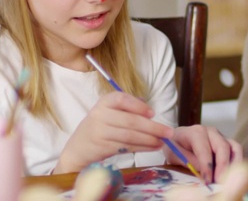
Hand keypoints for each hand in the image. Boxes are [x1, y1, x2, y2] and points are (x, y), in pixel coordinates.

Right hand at [54, 91, 173, 173]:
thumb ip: (129, 108)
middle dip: (153, 128)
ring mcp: (100, 132)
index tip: (153, 113)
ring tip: (162, 141)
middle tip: (168, 132)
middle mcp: (100, 115)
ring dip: (149, 140)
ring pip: (130, 136)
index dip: (138, 106)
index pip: (122, 99)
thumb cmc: (101, 126)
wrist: (78, 148)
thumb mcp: (111, 112)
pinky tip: (152, 147)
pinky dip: (142, 147)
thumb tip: (149, 110)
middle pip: (130, 121)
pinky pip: (126, 147)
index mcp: (105, 102)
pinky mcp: (102, 147)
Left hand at [163, 125, 242, 182]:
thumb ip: (187, 160)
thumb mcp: (174, 154)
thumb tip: (202, 169)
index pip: (204, 149)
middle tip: (220, 182)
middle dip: (222, 166)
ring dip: (234, 164)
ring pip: (234, 147)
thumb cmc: (176, 146)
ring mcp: (221, 136)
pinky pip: (236, 151)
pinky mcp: (227, 142)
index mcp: (195, 132)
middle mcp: (211, 131)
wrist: (179, 139)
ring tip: (230, 178)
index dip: (207, 166)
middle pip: (222, 147)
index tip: (207, 181)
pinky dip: (237, 162)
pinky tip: (233, 174)